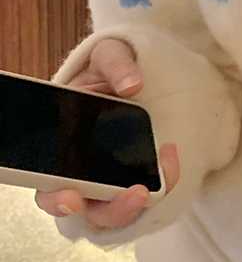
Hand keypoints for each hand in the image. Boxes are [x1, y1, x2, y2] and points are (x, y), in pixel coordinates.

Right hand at [34, 38, 179, 229]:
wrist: (141, 70)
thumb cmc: (114, 65)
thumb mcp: (111, 53)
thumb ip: (117, 64)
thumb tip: (132, 85)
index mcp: (63, 143)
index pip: (49, 185)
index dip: (57, 198)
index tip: (73, 196)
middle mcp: (84, 167)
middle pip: (88, 207)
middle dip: (110, 208)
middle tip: (135, 193)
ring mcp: (112, 174)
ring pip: (116, 209)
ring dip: (134, 205)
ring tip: (154, 186)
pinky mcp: (139, 172)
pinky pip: (144, 192)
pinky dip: (160, 184)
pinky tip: (171, 159)